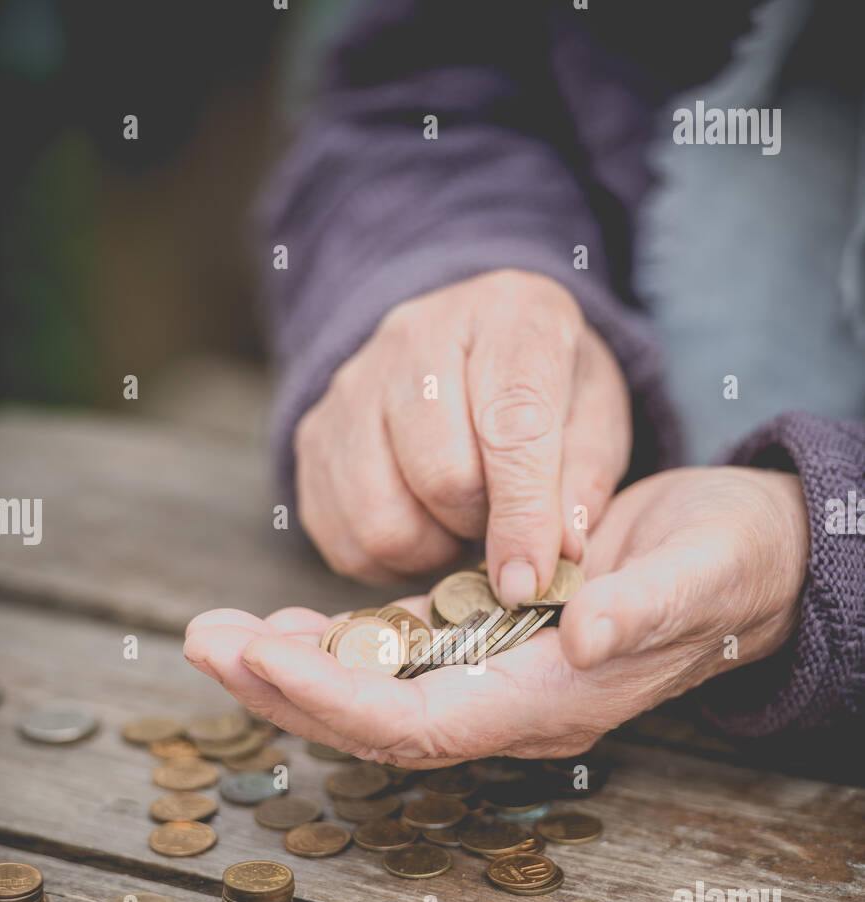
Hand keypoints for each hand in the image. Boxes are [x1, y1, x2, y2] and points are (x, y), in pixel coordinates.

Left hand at [183, 467, 808, 765]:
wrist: (744, 559)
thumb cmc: (732, 565)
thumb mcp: (703, 576)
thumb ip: (646, 610)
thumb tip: (585, 633)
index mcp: (554, 700)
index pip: (423, 725)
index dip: (339, 700)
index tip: (264, 659)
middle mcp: (511, 701)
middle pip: (375, 719)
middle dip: (286, 688)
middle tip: (204, 641)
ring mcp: (495, 673)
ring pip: (374, 690)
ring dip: (294, 665)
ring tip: (220, 632)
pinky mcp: (488, 637)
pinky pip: (396, 655)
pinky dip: (337, 640)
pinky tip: (287, 619)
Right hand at [294, 270, 631, 604]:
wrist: (471, 343)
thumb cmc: (545, 386)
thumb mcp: (594, 415)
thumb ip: (583, 481)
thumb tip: (558, 556)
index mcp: (510, 317)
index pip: (511, 425)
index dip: (524, 515)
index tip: (531, 579)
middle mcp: (416, 337)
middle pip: (441, 477)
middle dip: (480, 524)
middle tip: (498, 516)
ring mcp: (352, 385)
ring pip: (382, 519)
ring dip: (431, 548)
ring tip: (458, 523)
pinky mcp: (313, 435)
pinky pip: (344, 538)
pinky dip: (388, 559)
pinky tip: (420, 526)